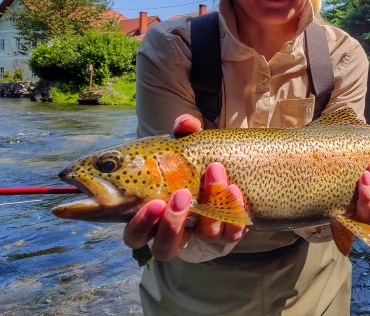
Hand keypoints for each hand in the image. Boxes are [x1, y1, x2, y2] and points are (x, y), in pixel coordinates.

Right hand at [122, 115, 245, 260]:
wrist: (224, 183)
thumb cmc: (191, 171)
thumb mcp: (184, 153)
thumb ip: (182, 136)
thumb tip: (185, 122)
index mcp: (153, 219)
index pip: (135, 235)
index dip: (141, 224)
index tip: (154, 202)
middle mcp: (175, 235)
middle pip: (164, 247)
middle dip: (172, 223)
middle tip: (181, 194)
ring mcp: (203, 237)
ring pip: (202, 238)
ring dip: (209, 208)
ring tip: (214, 175)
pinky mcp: (228, 235)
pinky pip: (231, 234)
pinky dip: (233, 214)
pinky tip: (234, 190)